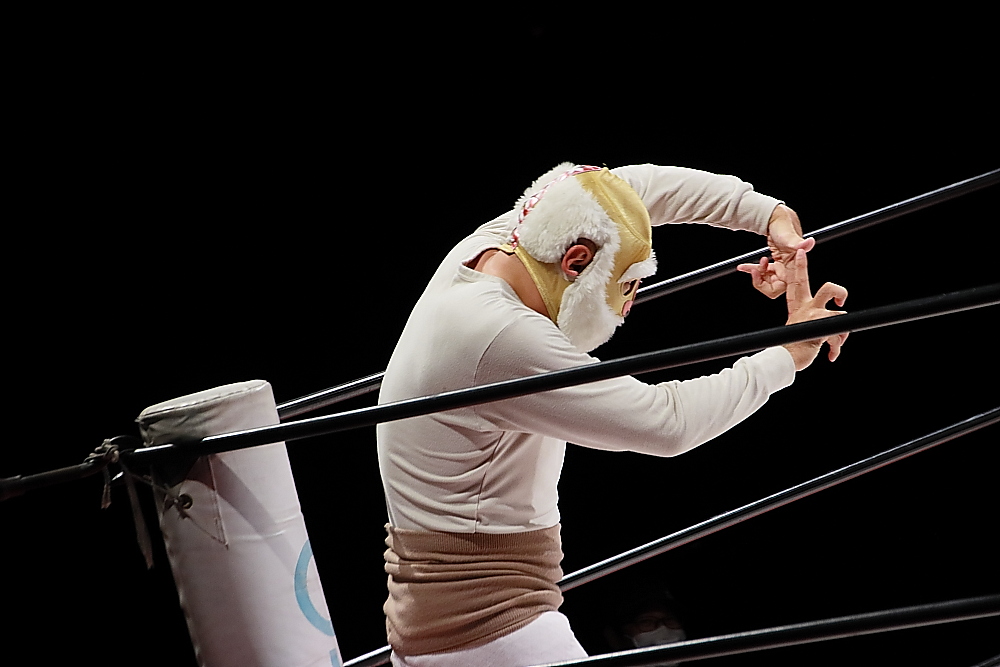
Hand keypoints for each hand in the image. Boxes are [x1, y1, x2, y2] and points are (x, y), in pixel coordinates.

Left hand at [738, 205, 814, 298]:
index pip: (784, 285)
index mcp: (795, 264)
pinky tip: (743, 266)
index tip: (761, 273)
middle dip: (762, 281)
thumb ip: (798, 242)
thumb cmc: (783, 223)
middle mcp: (790, 267)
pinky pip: (764, 270)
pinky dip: (752, 268)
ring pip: (768, 279)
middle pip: (775, 286)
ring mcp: (782, 265)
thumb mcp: (788, 235)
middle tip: (754, 270)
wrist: (774, 215)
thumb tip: (809, 243)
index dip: (772, 285)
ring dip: (756, 274)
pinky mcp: (776, 261)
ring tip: (746, 267)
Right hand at [782, 248, 849, 370]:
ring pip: (840, 313)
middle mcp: (806, 308)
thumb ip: (814, 319)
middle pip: (828, 288)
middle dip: (840, 292)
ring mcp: (813, 318)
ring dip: (842, 333)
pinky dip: (836, 347)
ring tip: (834, 344)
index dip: (800, 266)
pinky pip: (839, 334)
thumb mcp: (800, 327)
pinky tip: (832, 355)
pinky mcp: (820, 329)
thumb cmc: (793, 345)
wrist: (784, 358)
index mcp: (799, 306)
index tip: (800, 252)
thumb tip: (832, 319)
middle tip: (841, 300)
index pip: (799, 281)